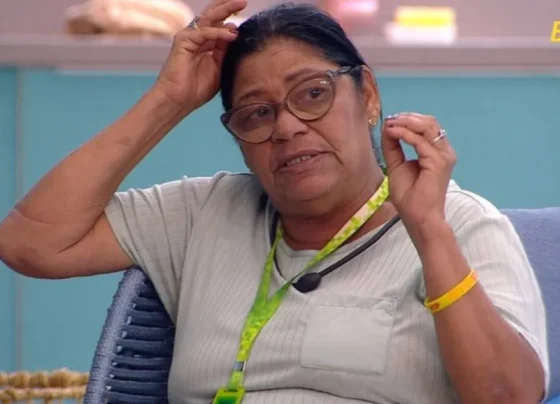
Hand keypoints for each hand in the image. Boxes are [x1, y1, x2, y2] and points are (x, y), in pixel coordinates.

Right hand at [154, 0, 246, 111]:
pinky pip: (203, 32)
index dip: (231, 15)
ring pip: (208, 18)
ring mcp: (189, 38)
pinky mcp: (183, 42)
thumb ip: (224, 51)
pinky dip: (218, 32)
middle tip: (243, 1)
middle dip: (228, 6)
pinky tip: (231, 34)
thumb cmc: (196, 89)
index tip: (247, 12)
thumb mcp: (218, 68)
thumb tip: (234, 33)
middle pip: (213, 15)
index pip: (219, 23)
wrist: (178, 101)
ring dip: (224, 10)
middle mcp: (196, 37)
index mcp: (205, 43)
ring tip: (240, 5)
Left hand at [381, 112, 456, 230]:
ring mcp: (444, 155)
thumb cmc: (410, 197)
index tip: (390, 120)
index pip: (427, 126)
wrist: (418, 217)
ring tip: (390, 124)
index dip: (409, 119)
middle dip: (408, 117)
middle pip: (429, 122)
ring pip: (427, 127)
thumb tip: (387, 128)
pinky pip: (420, 141)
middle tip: (390, 119)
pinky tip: (392, 133)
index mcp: (438, 152)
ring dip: (405, 122)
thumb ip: (394, 147)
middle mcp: (444, 151)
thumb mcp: (397, 166)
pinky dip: (404, 134)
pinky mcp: (438, 162)